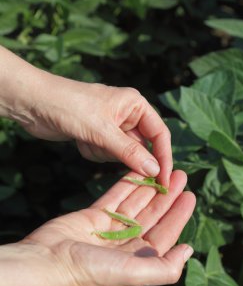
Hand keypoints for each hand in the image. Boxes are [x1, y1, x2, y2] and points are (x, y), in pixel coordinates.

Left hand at [0, 47, 171, 185]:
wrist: (34, 103)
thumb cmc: (70, 107)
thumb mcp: (102, 130)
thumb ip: (129, 152)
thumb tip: (155, 170)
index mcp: (135, 105)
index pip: (159, 135)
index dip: (164, 158)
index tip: (164, 182)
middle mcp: (127, 115)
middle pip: (140, 147)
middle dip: (124, 155)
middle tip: (111, 157)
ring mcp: (111, 127)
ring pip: (121, 154)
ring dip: (103, 153)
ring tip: (87, 139)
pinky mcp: (97, 136)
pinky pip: (104, 154)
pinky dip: (93, 152)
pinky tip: (79, 140)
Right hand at [0, 170, 194, 285]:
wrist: (47, 261)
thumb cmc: (90, 271)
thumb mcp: (132, 273)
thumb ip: (164, 268)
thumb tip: (189, 250)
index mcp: (138, 259)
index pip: (164, 233)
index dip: (178, 215)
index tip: (190, 196)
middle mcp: (126, 243)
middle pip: (152, 215)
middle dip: (167, 196)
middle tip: (180, 175)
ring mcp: (110, 228)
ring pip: (136, 203)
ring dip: (150, 187)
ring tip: (163, 168)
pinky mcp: (95, 215)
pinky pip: (116, 196)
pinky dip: (127, 184)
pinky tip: (138, 171)